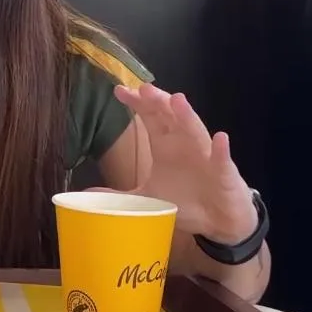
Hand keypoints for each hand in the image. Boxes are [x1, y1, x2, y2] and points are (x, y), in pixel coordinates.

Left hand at [115, 83, 257, 244]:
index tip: (119, 91)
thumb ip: (120, 194)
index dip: (136, 102)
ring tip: (177, 100)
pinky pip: (222, 160)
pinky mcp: (224, 174)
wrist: (219, 222)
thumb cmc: (186, 200)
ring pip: (195, 132)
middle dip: (157, 101)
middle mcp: (184, 143)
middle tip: (144, 89)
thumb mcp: (148, 197)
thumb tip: (87, 194)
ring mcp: (205, 156)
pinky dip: (220, 151)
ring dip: (187, 116)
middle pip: (170, 116)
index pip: (149, 116)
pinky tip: (219, 139)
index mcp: (165, 145)